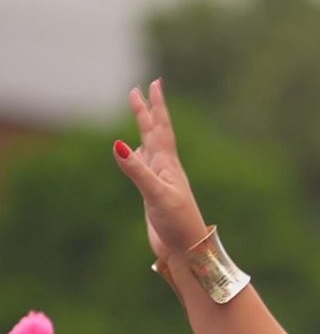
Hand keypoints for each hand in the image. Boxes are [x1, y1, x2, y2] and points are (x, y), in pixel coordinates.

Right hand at [113, 79, 207, 260]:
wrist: (187, 250)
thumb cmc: (177, 224)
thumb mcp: (156, 194)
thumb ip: (137, 170)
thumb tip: (118, 144)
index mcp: (168, 164)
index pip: (160, 128)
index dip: (156, 106)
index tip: (153, 83)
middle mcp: (166, 169)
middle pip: (155, 133)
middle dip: (147, 111)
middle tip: (141, 88)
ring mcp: (161, 181)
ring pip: (150, 147)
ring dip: (144, 129)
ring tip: (141, 113)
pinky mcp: (155, 195)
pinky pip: (145, 167)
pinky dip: (138, 155)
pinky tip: (136, 153)